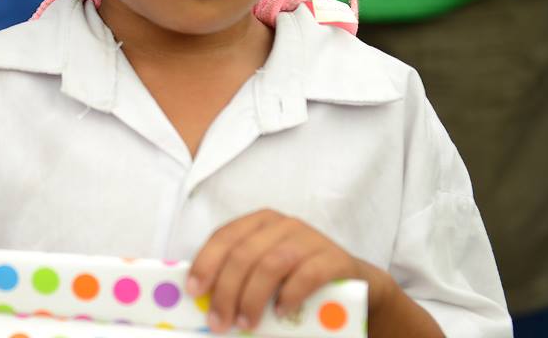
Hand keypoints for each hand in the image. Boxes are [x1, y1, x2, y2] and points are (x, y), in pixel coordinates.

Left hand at [186, 209, 390, 332]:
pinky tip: (280, 314)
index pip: (224, 236)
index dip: (206, 263)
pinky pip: (307, 275)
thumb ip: (238, 277)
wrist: (353, 283)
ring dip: (253, 298)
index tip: (193, 291)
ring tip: (246, 325)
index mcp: (259, 222)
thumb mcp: (264, 271)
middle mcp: (283, 224)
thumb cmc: (295, 278)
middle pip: (244, 254)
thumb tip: (201, 301)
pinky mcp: (334, 258)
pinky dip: (289, 296)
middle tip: (219, 322)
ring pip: (271, 264)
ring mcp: (310, 238)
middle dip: (226, 291)